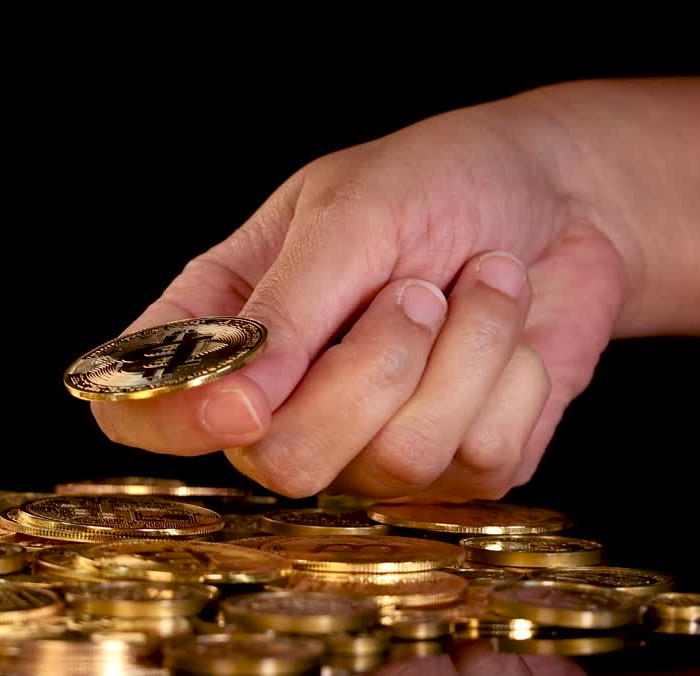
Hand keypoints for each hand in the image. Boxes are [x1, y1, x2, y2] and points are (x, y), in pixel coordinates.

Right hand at [91, 95, 626, 499]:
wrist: (563, 196)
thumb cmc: (437, 182)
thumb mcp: (349, 216)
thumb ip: (284, 309)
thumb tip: (233, 404)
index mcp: (223, 324)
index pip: (136, 410)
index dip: (173, 421)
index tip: (244, 403)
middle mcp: (282, 402)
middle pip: (282, 461)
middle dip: (370, 370)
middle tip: (414, 290)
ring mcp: (369, 447)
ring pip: (396, 461)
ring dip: (462, 355)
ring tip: (475, 287)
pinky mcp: (459, 470)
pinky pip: (481, 457)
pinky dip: (514, 377)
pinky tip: (509, 332)